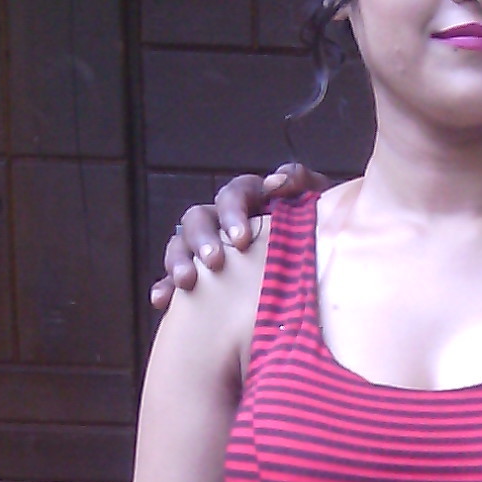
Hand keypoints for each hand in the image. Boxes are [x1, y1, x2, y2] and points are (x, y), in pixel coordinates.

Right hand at [149, 162, 326, 311]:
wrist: (319, 275)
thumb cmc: (315, 237)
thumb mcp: (317, 207)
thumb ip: (303, 185)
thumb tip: (278, 180)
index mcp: (249, 202)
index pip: (233, 195)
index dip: (233, 212)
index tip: (242, 239)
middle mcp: (221, 222)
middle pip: (199, 218)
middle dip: (203, 238)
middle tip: (215, 261)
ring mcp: (205, 249)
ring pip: (180, 244)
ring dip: (179, 260)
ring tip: (186, 282)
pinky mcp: (198, 279)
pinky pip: (173, 279)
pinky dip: (165, 287)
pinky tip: (161, 301)